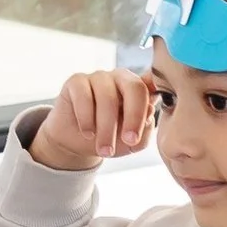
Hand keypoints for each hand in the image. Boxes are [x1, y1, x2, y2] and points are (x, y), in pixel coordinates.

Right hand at [28, 67, 154, 173]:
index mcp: (139, 90)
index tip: (140, 133)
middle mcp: (120, 78)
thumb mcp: (131, 143)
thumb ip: (145, 129)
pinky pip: (84, 97)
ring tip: (104, 149)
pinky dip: (86, 119)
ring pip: (107, 98)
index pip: (151, 91)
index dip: (147, 110)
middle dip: (133, 117)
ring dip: (106, 128)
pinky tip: (88, 133)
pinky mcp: (76, 81)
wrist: (76, 141)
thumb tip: (149, 111)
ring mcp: (98, 77)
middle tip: (129, 142)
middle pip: (134, 87)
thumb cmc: (109, 137)